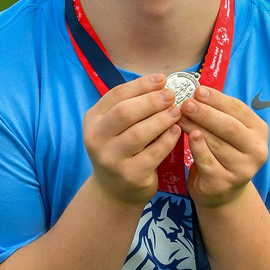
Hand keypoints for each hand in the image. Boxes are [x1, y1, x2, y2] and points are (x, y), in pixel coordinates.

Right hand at [83, 75, 181, 205]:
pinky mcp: (130, 175)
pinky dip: (168, 140)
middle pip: (125, 112)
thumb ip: (132, 106)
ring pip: (139, 133)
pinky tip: (176, 131)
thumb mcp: (116, 127)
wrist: (114, 190)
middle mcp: (96, 139)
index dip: (141, 85)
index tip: (162, 79)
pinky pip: (153, 153)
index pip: (116, 95)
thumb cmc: (121, 149)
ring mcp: (111, 159)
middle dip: (151, 101)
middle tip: (171, 96)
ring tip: (176, 112)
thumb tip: (160, 82)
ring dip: (161, 119)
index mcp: (92, 120)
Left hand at [178, 86, 267, 207]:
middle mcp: (256, 150)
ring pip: (217, 144)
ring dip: (196, 127)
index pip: (239, 110)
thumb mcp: (227, 132)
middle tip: (187, 103)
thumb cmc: (222, 153)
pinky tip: (189, 136)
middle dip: (206, 113)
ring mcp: (243, 169)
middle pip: (230, 127)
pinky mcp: (224, 182)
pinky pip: (208, 161)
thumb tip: (198, 91)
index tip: (198, 90)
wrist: (221, 191)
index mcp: (259, 131)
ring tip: (180, 117)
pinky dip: (197, 147)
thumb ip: (219, 113)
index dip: (217, 99)